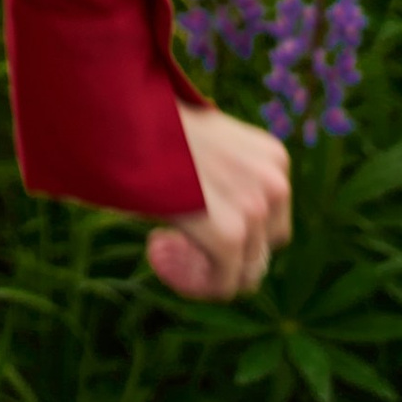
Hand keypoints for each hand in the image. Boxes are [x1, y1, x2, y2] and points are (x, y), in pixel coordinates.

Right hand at [145, 104, 291, 302]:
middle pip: (262, 247)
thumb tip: (223, 216)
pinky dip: (191, 281)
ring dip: (202, 268)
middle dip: (223, 254)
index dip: (233, 231)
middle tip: (177, 240)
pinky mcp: (230, 236)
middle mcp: (276, 184)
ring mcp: (256, 210)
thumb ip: (230, 177)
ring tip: (161, 245)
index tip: (192, 225)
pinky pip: (223, 284)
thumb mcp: (209, 144)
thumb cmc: (154, 126)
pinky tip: (157, 252)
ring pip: (244, 272)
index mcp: (274, 158)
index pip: (271, 219)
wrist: (125, 117)